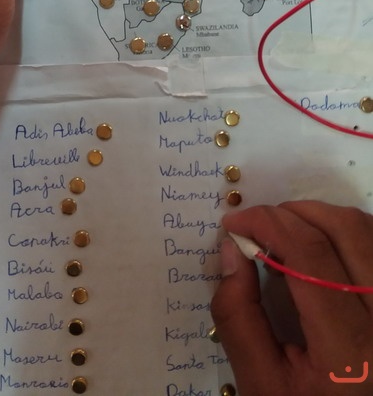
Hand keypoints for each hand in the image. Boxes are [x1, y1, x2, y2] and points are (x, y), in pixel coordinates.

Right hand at [212, 202, 372, 394]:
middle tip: (259, 225)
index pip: (309, 254)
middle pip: (345, 230)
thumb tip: (230, 249)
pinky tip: (321, 252)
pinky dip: (347, 234)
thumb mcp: (262, 384)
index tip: (234, 223)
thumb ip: (239, 316)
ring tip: (286, 237)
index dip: (267, 223)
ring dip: (321, 219)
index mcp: (350, 349)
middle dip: (292, 212)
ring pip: (367, 231)